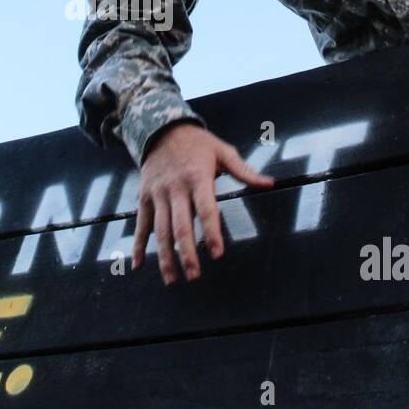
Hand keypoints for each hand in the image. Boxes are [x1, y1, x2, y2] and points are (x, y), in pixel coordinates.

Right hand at [133, 122, 274, 283]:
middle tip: (195, 276)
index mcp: (197, 177)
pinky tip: (139, 265)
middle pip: (180, 225)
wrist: (160, 129)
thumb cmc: (198, 143)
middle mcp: (175, 188)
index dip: (211, 232)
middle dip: (187, 253)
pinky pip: (141, 224)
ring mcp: (157, 194)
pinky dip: (138, 246)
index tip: (217, 254)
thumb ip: (244, 171)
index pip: (206, 209)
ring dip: (165, 256)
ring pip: (160, 230)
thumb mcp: (223, 151)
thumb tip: (270, 184)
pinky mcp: (144, 197)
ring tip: (173, 279)